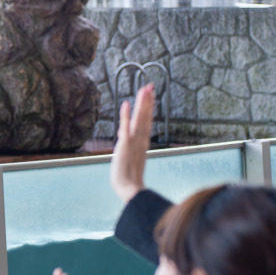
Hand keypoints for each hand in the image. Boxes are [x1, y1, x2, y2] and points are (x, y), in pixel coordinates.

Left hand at [110, 83, 153, 203]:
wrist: (129, 188)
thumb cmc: (130, 180)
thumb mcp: (134, 163)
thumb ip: (136, 156)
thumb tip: (136, 151)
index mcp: (142, 143)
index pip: (146, 122)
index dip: (148, 108)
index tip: (150, 96)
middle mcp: (140, 140)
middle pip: (145, 117)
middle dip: (147, 101)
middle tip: (150, 86)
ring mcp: (133, 141)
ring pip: (138, 118)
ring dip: (141, 104)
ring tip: (144, 89)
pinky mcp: (125, 144)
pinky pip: (125, 127)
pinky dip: (125, 115)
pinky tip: (125, 103)